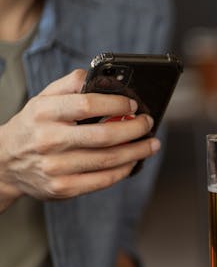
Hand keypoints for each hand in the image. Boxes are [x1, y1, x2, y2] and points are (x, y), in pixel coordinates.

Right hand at [0, 69, 159, 207]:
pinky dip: (123, 170)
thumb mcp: (42, 99)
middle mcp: (48, 141)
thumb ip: (69, 84)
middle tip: (148, 124)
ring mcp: (55, 167)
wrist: (4, 162)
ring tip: (151, 144)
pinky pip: (102, 180)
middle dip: (134, 129)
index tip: (133, 104)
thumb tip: (100, 78)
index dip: (116, 104)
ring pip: (108, 160)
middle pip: (104, 136)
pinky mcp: (63, 188)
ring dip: (136, 152)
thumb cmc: (33, 126)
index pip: (87, 105)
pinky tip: (133, 162)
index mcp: (44, 113)